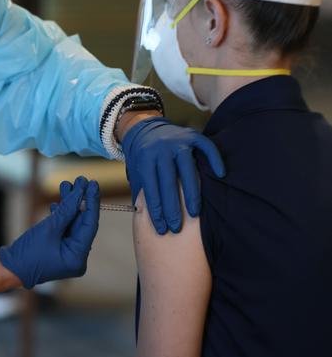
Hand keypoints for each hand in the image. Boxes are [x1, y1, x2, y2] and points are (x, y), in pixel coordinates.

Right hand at [0, 177, 99, 288]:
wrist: (8, 268)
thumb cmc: (27, 253)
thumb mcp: (48, 229)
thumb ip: (67, 210)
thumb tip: (80, 192)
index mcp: (78, 258)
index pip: (90, 225)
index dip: (91, 203)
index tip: (92, 184)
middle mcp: (77, 257)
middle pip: (82, 223)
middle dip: (79, 201)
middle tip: (80, 180)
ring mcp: (68, 253)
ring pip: (72, 223)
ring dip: (68, 205)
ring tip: (66, 185)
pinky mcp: (59, 249)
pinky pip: (64, 229)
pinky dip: (61, 216)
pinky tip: (57, 203)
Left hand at [122, 117, 224, 234]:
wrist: (146, 128)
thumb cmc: (143, 156)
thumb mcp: (136, 170)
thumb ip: (142, 188)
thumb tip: (143, 215)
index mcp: (145, 157)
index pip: (151, 188)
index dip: (156, 210)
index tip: (161, 228)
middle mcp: (161, 148)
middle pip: (168, 182)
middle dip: (172, 208)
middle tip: (176, 227)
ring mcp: (177, 141)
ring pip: (187, 169)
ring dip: (191, 193)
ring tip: (194, 213)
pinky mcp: (192, 134)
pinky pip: (206, 147)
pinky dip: (214, 160)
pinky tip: (220, 174)